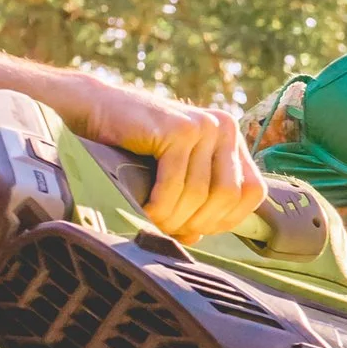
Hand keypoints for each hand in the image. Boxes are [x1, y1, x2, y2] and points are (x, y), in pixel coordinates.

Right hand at [54, 69, 264, 242]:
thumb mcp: (175, 174)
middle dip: (198, 221)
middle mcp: (224, 127)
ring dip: (175, 217)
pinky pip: (176, 184)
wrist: (95, 109)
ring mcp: (203, 124)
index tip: (197, 228)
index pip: (252, 192)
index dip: (226, 218)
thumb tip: (198, 237)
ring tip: (155, 221)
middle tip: (171, 228)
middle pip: (228, 196)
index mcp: (232, 138)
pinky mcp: (179, 128)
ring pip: (201, 193)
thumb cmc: (133, 146)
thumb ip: (194, 202)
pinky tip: (146, 208)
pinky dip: (161, 205)